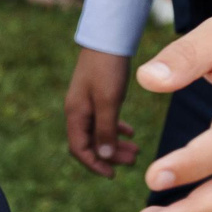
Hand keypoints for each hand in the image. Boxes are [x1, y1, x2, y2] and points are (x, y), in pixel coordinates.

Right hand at [63, 46, 138, 176]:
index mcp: (75, 114)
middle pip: (90, 143)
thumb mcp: (108, 101)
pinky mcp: (97, 94)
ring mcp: (87, 102)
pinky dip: (116, 129)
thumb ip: (106, 130)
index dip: (94, 164)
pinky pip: (104, 119)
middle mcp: (78, 110)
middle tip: (133, 160)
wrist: (108, 37)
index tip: (113, 174)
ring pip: (99, 132)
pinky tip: (131, 132)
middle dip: (110, 155)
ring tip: (136, 150)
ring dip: (115, 143)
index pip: (79, 149)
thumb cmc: (107, 69)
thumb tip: (105, 157)